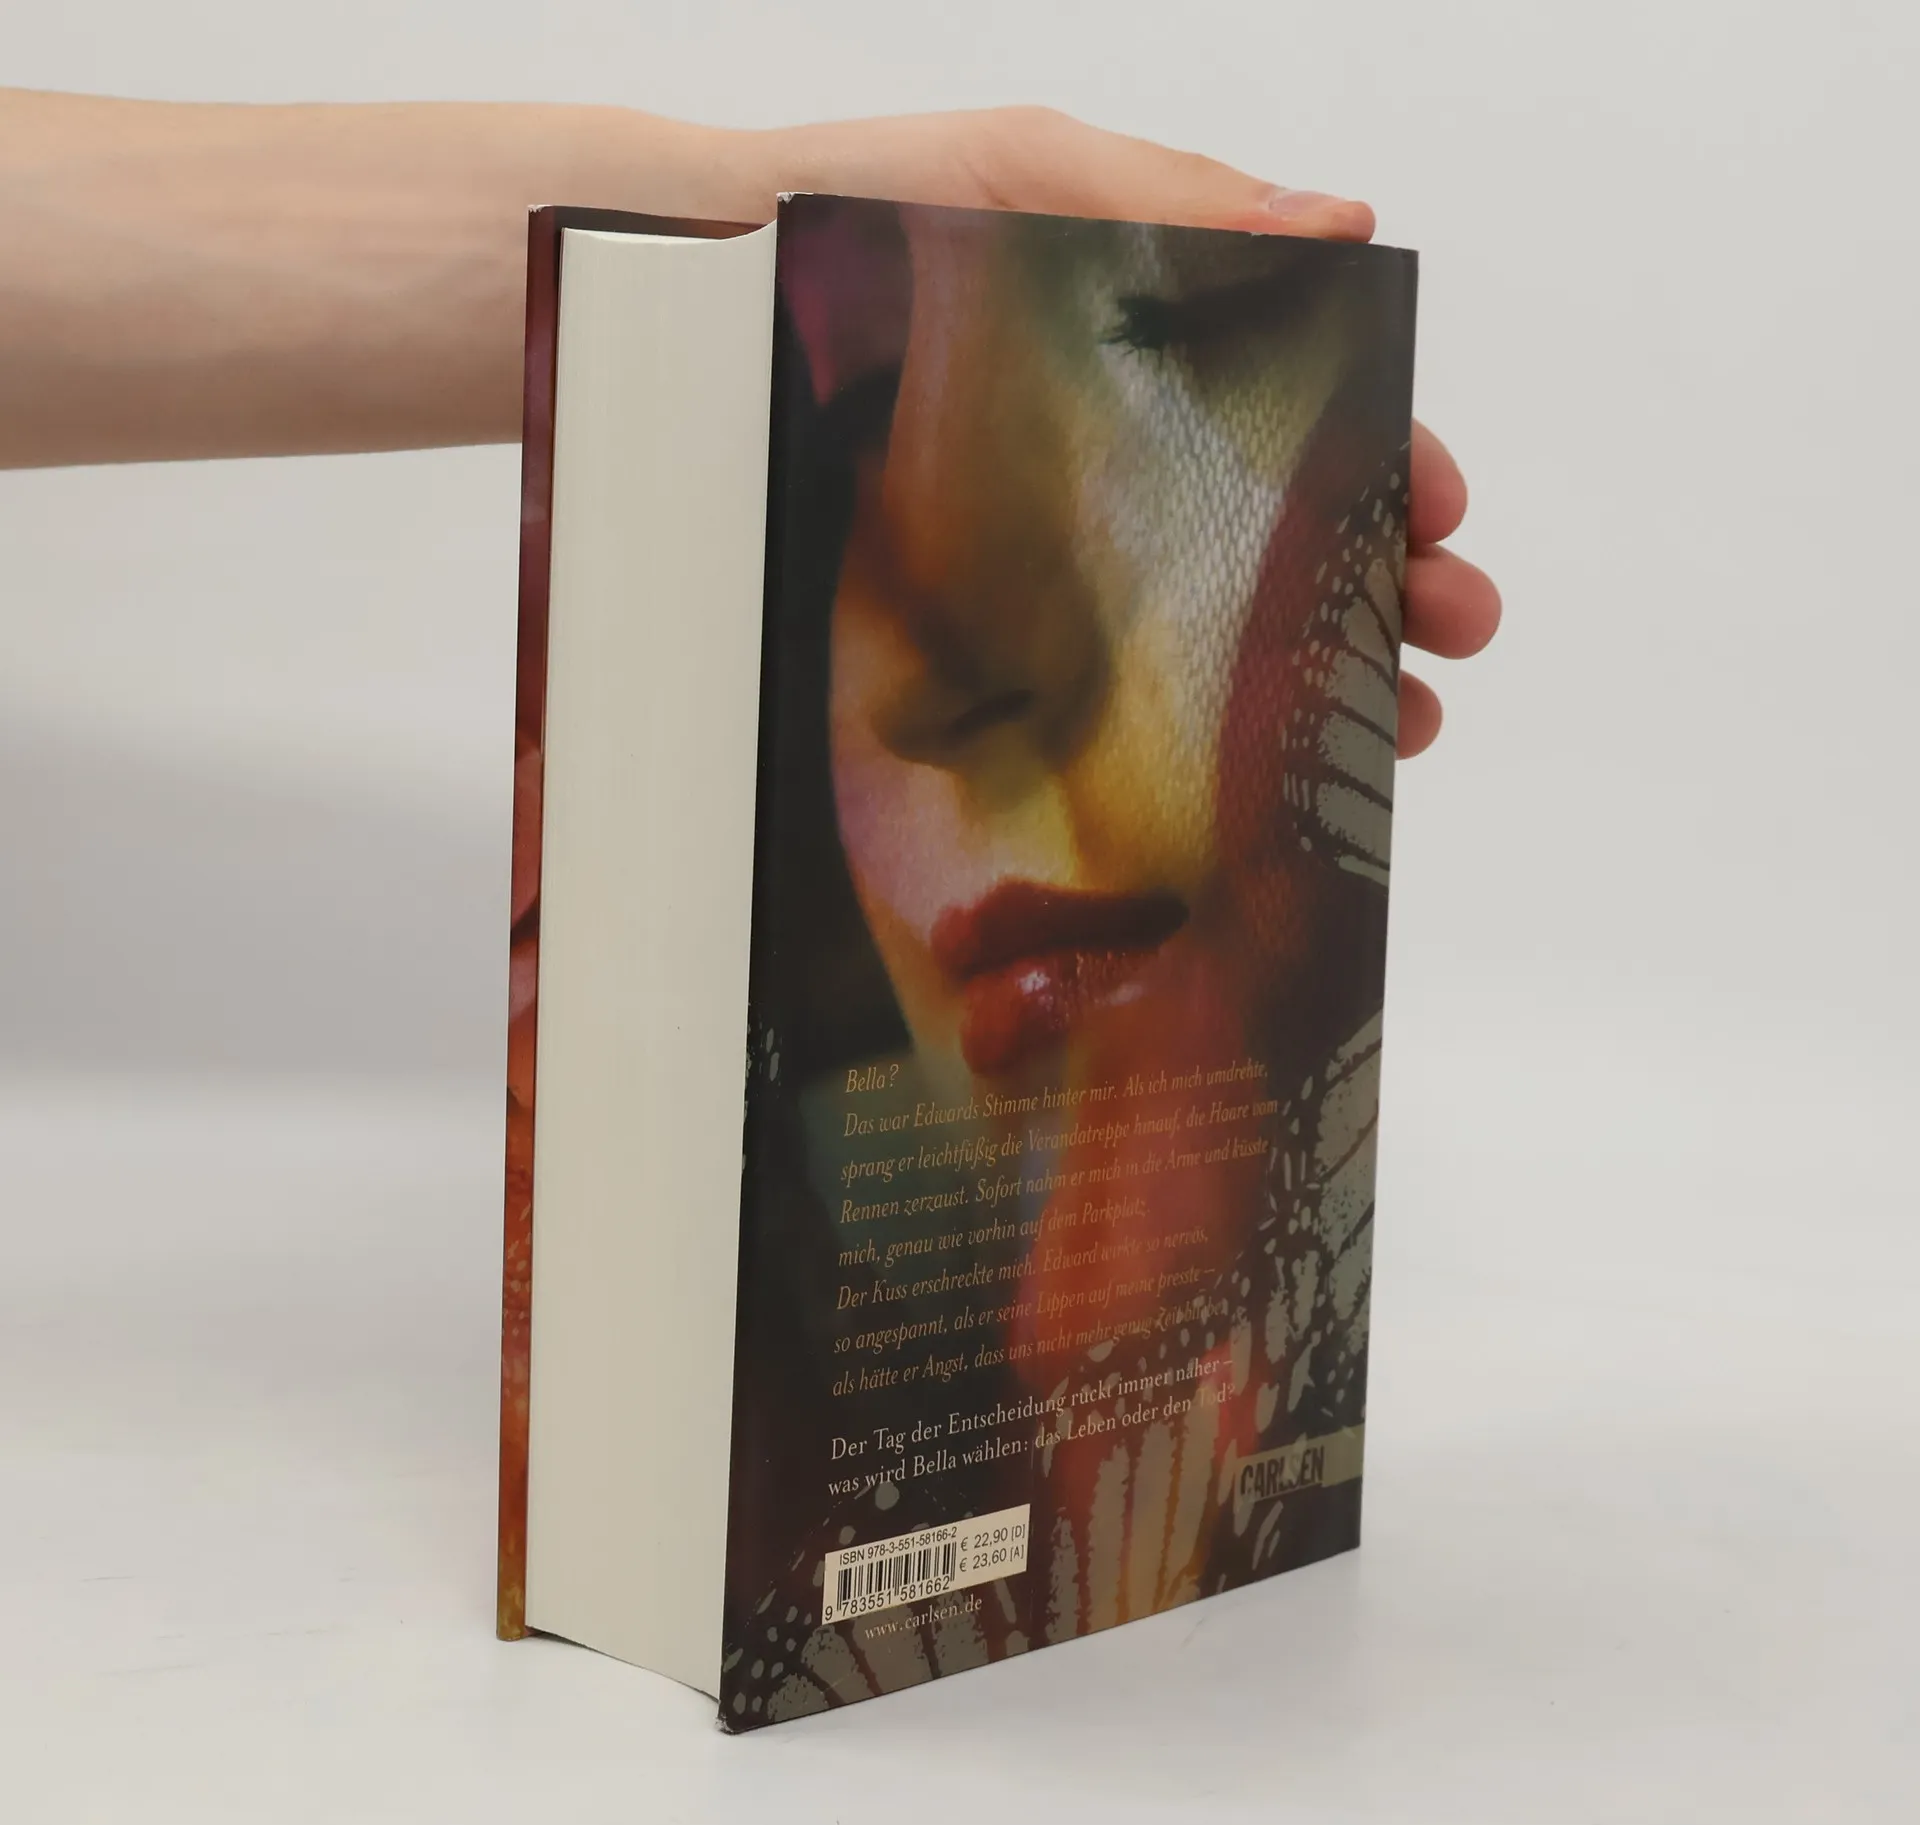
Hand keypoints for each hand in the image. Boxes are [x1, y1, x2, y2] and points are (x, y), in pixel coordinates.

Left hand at [743, 107, 1499, 755]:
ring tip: (1399, 726)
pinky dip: (1190, 747)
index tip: (1441, 519)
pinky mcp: (971, 644)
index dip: (1381, 468)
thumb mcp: (1019, 183)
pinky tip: (1252, 786)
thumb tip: (1348, 224)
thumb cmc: (854, 231)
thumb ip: (1172, 205)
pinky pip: (1098, 708)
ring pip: (1211, 639)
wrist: (690, 313)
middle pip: (1276, 540)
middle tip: (1449, 638)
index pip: (1298, 424)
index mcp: (1141, 368)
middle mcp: (1107, 477)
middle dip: (1381, 589)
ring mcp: (1045, 568)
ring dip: (1320, 680)